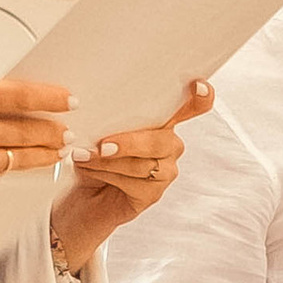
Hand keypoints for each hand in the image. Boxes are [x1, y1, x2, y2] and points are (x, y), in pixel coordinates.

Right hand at [0, 79, 69, 177]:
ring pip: (18, 155)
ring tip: (60, 147)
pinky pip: (5, 173)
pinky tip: (38, 162)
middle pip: (22, 127)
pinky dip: (26, 167)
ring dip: (45, 152)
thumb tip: (34, 101)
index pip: (16, 95)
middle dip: (51, 129)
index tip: (69, 99)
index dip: (48, 97)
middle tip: (68, 130)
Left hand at [55, 78, 213, 270]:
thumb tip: (103, 112)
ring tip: (82, 156)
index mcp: (161, 122)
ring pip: (145, 164)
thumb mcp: (98, 130)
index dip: (202, 98)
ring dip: (108, 161)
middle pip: (162, 140)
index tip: (199, 86)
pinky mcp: (153, 194)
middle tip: (102, 145)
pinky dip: (108, 174)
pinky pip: (136, 183)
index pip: (192, 107)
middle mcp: (169, 145)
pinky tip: (89, 170)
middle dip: (130, 143)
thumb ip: (110, 118)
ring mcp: (165, 171)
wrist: (80, 196)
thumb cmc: (92, 157)